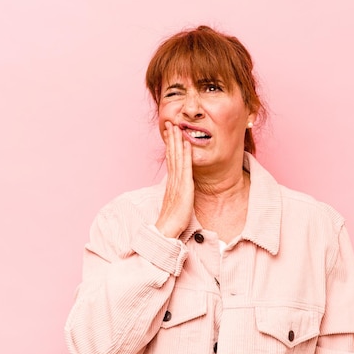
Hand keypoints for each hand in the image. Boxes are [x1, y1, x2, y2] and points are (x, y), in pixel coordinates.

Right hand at [155, 122, 193, 237]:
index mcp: (171, 183)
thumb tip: (179, 190)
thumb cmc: (172, 220)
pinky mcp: (184, 187)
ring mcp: (177, 182)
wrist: (167, 230)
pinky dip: (185, 154)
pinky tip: (186, 143)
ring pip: (176, 157)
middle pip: (171, 154)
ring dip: (176, 141)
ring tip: (177, 126)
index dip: (169, 146)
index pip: (170, 160)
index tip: (169, 134)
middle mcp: (173, 179)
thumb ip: (177, 194)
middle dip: (171, 138)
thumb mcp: (175, 203)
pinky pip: (185, 167)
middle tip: (170, 123)